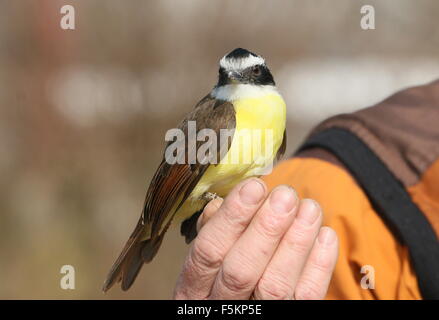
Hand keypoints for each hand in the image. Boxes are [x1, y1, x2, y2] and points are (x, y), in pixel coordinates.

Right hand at [173, 178, 338, 299]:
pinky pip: (306, 296)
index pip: (207, 251)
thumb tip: (226, 202)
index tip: (253, 187)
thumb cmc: (222, 272)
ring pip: (275, 286)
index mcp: (193, 288)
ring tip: (309, 208)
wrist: (246, 308)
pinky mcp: (287, 318)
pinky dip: (319, 265)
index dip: (231, 218)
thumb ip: (213, 229)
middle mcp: (220, 306)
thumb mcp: (208, 256)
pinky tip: (324, 235)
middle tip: (285, 196)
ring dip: (295, 242)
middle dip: (265, 229)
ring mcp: (255, 315)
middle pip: (239, 272)